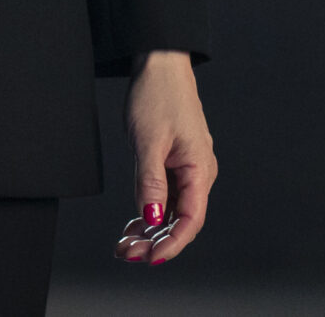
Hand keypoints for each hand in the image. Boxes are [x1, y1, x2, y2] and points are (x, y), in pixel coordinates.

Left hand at [114, 49, 213, 265]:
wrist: (160, 64)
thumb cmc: (158, 96)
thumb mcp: (148, 140)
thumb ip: (151, 182)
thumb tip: (153, 219)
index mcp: (199, 169)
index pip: (190, 220)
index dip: (171, 244)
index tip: (149, 259)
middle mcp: (198, 173)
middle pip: (181, 220)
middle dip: (155, 241)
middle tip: (126, 254)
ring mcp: (187, 169)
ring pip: (172, 211)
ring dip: (150, 230)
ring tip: (125, 245)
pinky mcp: (175, 163)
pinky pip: (165, 196)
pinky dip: (150, 212)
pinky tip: (133, 225)